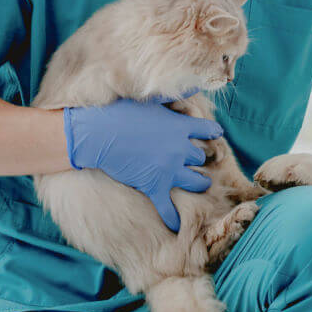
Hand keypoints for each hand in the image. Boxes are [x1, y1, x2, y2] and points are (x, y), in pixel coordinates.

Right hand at [63, 93, 221, 231]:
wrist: (98, 132)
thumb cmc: (122, 111)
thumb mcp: (152, 98)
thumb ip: (176, 94)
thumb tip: (194, 84)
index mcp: (182, 126)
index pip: (209, 131)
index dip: (212, 134)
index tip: (213, 135)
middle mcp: (181, 149)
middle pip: (201, 157)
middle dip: (199, 158)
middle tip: (197, 160)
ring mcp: (169, 169)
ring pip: (196, 182)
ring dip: (199, 183)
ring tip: (200, 184)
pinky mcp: (154, 185)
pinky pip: (168, 207)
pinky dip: (173, 218)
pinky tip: (177, 226)